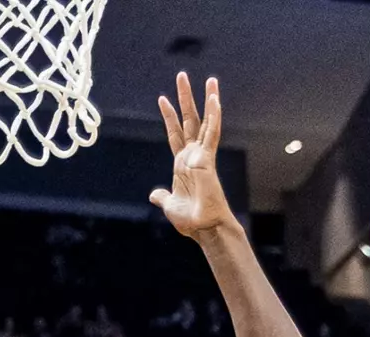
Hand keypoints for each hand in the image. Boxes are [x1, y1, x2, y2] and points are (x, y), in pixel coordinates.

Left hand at [150, 74, 236, 241]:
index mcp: (183, 164)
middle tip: (182, 75)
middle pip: (190, 120)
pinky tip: (215, 99)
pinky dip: (215, 116)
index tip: (162, 98)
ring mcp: (202, 155)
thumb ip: (162, 196)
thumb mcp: (169, 204)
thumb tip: (154, 195)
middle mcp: (194, 155)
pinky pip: (213, 133)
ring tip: (210, 79)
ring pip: (205, 122)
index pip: (176, 134)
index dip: (170, 116)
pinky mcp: (208, 159)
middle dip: (186, 98)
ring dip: (206, 100)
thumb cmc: (190, 220)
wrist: (203, 228)